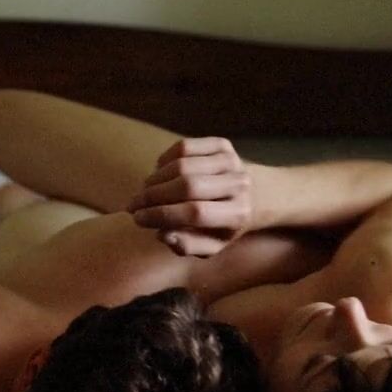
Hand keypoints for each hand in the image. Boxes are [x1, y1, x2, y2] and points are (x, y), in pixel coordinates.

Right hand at [127, 137, 253, 256]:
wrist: (258, 195)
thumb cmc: (226, 226)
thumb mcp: (212, 246)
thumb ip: (188, 246)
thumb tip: (163, 235)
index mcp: (238, 214)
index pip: (194, 213)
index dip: (161, 215)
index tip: (137, 219)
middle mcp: (239, 185)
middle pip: (187, 185)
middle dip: (152, 196)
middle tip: (133, 205)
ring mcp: (232, 161)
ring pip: (182, 165)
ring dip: (154, 179)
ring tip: (144, 192)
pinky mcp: (223, 144)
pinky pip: (183, 147)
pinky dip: (164, 160)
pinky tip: (159, 173)